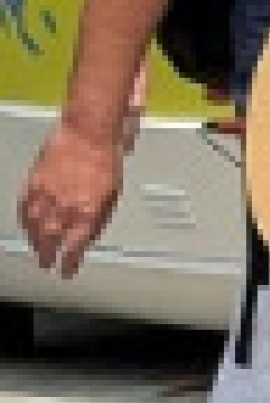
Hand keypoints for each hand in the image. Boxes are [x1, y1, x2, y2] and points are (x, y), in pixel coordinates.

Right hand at [18, 118, 126, 277]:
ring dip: (34, 241)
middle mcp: (65, 207)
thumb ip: (97, 220)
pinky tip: (27, 226)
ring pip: (35, 227)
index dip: (69, 263)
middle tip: (46, 263)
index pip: (74, 247)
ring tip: (37, 248)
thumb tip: (86, 238)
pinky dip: (25, 220)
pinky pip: (25, 207)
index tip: (66, 271)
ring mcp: (47, 194)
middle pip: (50, 240)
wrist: (89, 131)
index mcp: (87, 212)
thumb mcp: (111, 196)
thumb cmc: (106, 161)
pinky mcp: (34, 182)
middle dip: (47, 256)